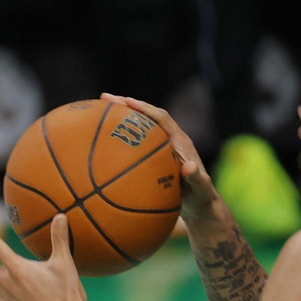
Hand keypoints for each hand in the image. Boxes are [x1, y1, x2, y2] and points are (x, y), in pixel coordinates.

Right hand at [100, 93, 216, 223]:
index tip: (127, 101)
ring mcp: (161, 146)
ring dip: (122, 116)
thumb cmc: (200, 197)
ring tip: (99, 109)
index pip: (162, 118)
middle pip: (147, 116)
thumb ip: (197, 178)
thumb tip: (190, 167)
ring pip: (139, 126)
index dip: (145, 109)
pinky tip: (103, 137)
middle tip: (104, 98)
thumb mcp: (200, 189)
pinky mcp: (154, 154)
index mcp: (180, 141)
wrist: (199, 202)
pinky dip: (121, 134)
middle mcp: (170, 139)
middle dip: (127, 105)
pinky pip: (135, 140)